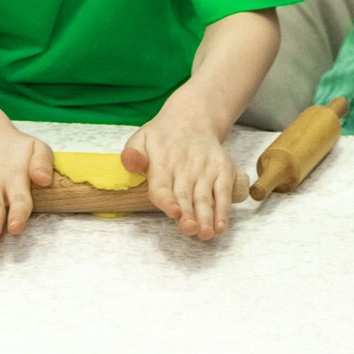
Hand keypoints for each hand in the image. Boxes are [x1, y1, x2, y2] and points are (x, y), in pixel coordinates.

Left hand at [123, 101, 244, 242]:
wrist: (191, 119)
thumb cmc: (161, 138)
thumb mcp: (140, 139)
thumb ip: (132, 153)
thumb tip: (130, 161)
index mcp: (161, 164)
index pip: (162, 185)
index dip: (167, 200)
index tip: (173, 212)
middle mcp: (184, 168)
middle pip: (185, 196)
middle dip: (188, 215)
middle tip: (190, 229)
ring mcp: (205, 170)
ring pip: (205, 197)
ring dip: (206, 217)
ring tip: (206, 233)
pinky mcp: (222, 171)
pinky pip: (223, 192)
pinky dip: (223, 210)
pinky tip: (221, 226)